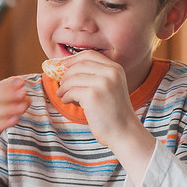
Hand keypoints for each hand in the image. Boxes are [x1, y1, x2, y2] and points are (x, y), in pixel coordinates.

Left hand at [57, 51, 154, 175]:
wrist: (124, 131)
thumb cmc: (114, 112)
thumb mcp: (111, 87)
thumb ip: (97, 76)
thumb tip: (68, 68)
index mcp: (115, 69)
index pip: (90, 55)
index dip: (73, 59)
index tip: (64, 66)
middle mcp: (110, 73)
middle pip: (78, 66)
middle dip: (66, 76)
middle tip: (62, 86)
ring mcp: (102, 83)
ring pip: (72, 79)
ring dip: (64, 88)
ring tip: (63, 95)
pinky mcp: (93, 95)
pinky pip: (71, 91)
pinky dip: (66, 97)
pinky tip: (68, 102)